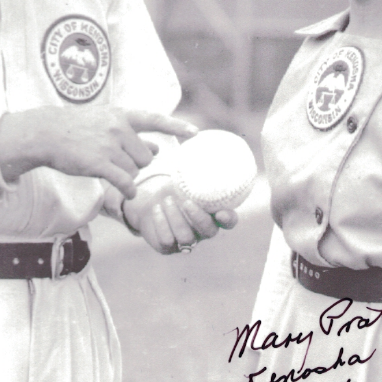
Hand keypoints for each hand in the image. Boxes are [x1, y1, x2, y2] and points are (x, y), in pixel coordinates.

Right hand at [0, 107, 197, 198]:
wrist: (47, 133)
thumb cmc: (76, 128)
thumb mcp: (105, 122)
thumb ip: (132, 134)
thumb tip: (158, 149)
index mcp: (122, 114)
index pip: (155, 119)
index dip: (176, 127)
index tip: (196, 133)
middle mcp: (119, 128)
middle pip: (146, 155)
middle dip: (137, 163)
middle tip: (118, 160)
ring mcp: (109, 145)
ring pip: (134, 169)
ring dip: (127, 174)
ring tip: (109, 168)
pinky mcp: (100, 163)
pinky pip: (124, 181)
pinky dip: (129, 189)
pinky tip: (128, 192)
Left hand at [122, 176, 237, 254]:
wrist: (151, 202)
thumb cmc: (174, 186)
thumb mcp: (185, 176)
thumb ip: (196, 165)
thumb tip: (197, 134)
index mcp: (213, 215)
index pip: (229, 222)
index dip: (228, 219)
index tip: (222, 212)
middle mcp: (202, 231)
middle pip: (209, 232)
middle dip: (198, 218)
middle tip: (186, 201)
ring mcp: (186, 241)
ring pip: (186, 238)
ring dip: (176, 218)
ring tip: (167, 199)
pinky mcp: (167, 247)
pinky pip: (167, 240)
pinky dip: (161, 223)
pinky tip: (156, 208)